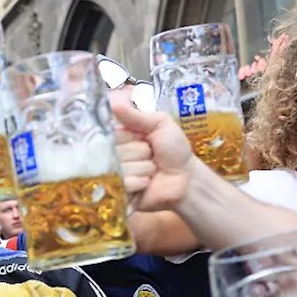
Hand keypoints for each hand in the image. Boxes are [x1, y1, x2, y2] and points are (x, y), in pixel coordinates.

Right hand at [110, 89, 194, 212]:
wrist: (187, 177)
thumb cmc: (174, 149)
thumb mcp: (160, 124)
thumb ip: (135, 115)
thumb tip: (112, 102)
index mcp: (119, 136)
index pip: (110, 133)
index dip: (127, 136)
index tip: (142, 138)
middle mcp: (113, 156)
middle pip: (115, 151)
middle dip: (139, 153)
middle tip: (151, 155)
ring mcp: (114, 176)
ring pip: (120, 168)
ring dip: (143, 168)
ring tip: (152, 170)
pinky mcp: (118, 194)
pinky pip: (123, 184)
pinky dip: (140, 182)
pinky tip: (148, 183)